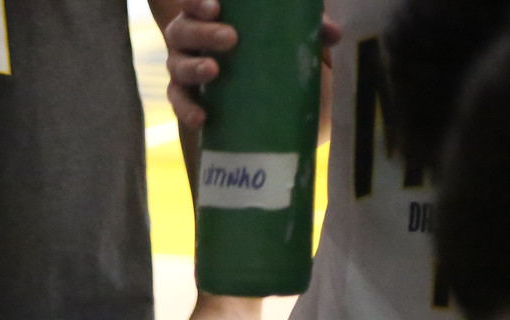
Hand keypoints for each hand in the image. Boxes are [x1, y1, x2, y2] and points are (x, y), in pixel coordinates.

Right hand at [166, 0, 340, 127]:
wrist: (251, 84)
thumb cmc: (263, 45)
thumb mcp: (284, 32)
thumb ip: (306, 27)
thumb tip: (333, 35)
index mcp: (207, 15)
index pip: (193, 3)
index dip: (197, 2)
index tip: (217, 6)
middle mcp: (188, 39)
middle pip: (182, 31)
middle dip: (204, 33)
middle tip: (231, 38)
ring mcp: (183, 67)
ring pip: (176, 66)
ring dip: (193, 68)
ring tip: (214, 71)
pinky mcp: (185, 96)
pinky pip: (178, 102)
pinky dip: (187, 109)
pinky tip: (201, 118)